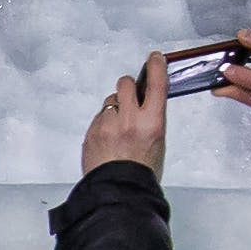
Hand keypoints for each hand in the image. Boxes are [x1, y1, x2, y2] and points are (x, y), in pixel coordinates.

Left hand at [80, 58, 170, 177]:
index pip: (156, 83)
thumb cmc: (142, 172)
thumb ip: (151, 119)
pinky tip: (108, 140)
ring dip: (115, 107)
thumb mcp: (158, 142)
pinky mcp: (92, 131)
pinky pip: (99, 117)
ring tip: (118, 129)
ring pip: (110, 100)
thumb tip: (145, 104)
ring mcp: (108, 124)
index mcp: (152, 122)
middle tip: (131, 97)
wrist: (119, 192)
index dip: (156, 66)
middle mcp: (130, 119)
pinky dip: (104, 124)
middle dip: (128, 87)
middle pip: (125, 83)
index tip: (155, 58)